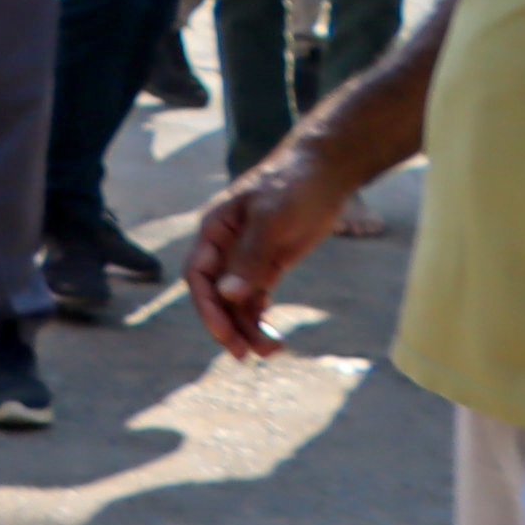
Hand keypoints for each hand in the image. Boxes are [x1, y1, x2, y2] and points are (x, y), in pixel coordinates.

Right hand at [183, 149, 351, 361]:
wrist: (325, 170)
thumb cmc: (293, 185)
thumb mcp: (272, 219)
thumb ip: (251, 258)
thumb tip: (227, 295)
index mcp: (215, 231)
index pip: (199, 276)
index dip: (207, 308)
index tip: (224, 336)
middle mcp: (226, 247)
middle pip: (216, 294)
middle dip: (228, 325)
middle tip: (246, 355)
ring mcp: (248, 256)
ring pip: (238, 300)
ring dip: (248, 326)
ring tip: (271, 351)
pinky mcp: (270, 263)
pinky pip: (257, 296)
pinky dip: (261, 317)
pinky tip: (271, 335)